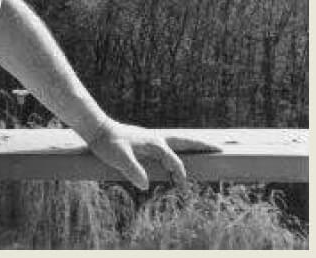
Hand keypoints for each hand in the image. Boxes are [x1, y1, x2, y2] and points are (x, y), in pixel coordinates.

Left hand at [86, 120, 220, 188]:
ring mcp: (151, 138)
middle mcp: (156, 138)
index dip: (180, 175)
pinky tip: (177, 152)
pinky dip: (177, 148)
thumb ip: (133, 170)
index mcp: (154, 143)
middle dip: (202, 146)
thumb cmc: (108, 143)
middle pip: (185, 141)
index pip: (175, 161)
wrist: (96, 129)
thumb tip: (145, 184)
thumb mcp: (119, 158)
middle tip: (219, 148)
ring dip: (191, 145)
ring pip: (177, 141)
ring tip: (204, 148)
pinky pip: (167, 144)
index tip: (181, 187)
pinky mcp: (145, 140)